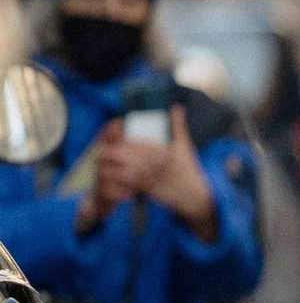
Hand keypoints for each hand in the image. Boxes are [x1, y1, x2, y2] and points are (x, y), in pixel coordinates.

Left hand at [83, 119, 216, 238]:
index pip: (134, 142)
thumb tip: (176, 107)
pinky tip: (111, 176)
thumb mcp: (185, 146)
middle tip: (102, 148)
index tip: (112, 134)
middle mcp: (153, 164)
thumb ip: (178, 126)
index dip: (119, 138)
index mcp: (161, 150)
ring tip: (102, 162)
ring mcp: (149, 177)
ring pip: (120, 170)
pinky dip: (116, 180)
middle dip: (108, 152)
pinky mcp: (145, 189)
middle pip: (123, 156)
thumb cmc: (188, 169)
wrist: (193, 195)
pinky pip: (125, 184)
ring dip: (109, 167)